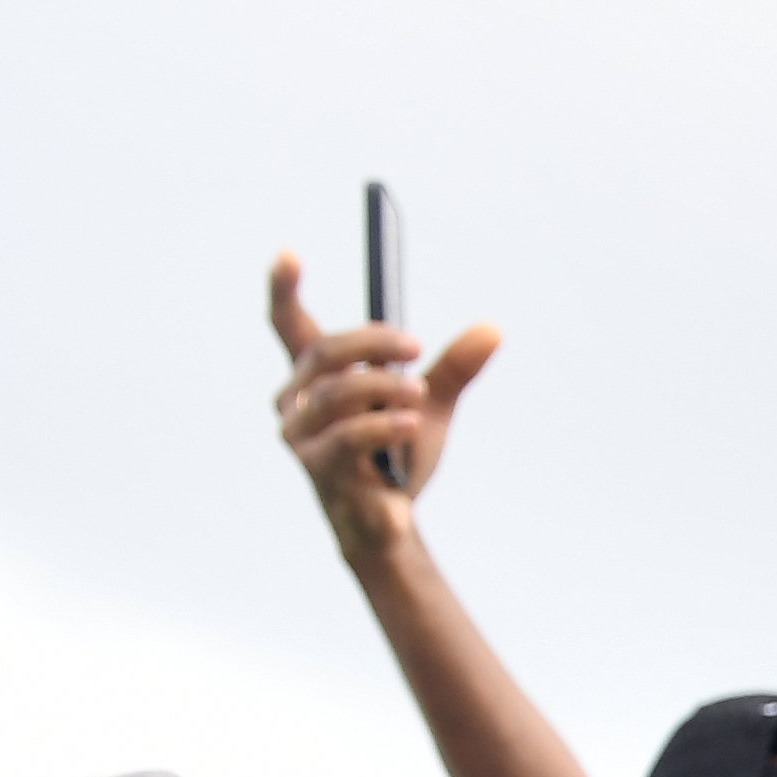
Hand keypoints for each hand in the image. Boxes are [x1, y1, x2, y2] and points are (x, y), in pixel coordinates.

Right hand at [266, 253, 498, 563]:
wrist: (388, 524)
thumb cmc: (396, 456)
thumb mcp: (430, 404)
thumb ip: (453, 368)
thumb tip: (493, 328)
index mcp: (315, 375)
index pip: (288, 324)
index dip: (284, 288)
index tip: (289, 252)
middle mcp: (295, 398)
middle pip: (323, 351)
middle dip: (370, 342)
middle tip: (413, 344)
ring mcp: (300, 433)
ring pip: (334, 393)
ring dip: (382, 388)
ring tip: (420, 393)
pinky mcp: (317, 466)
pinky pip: (347, 436)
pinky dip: (382, 425)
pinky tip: (411, 423)